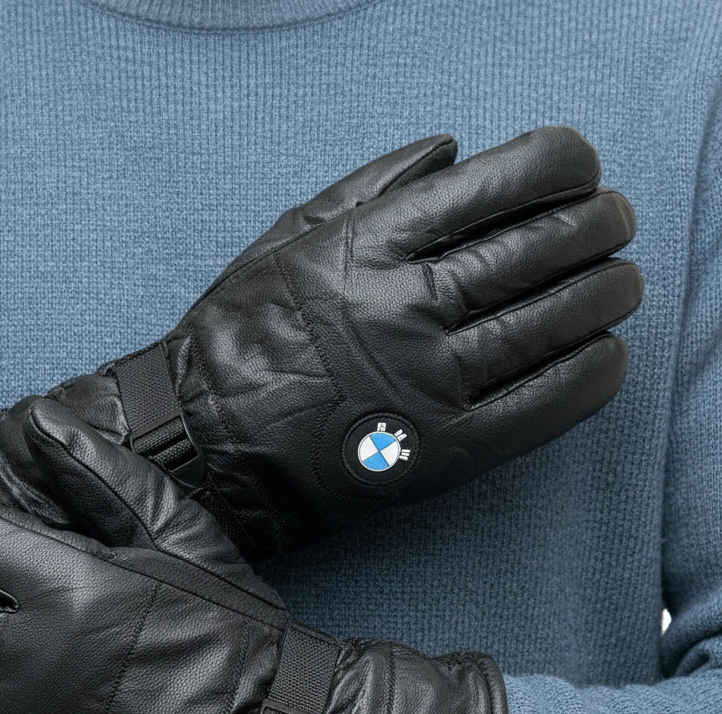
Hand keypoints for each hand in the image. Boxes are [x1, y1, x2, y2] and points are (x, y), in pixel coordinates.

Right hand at [0, 126, 640, 556]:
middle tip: (611, 226)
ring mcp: (429, 382)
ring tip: (618, 283)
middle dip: (598, 225)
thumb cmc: (241, 337)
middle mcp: (407, 307)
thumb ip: (368, 185)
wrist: (207, 443)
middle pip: (542, 248)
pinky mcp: (442, 451)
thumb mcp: (286, 238)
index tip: (580, 169)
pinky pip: (541, 406)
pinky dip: (589, 376)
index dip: (564, 164)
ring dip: (605, 294)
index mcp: (371, 246)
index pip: (503, 183)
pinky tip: (604, 355)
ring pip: (553, 322)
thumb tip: (454, 149)